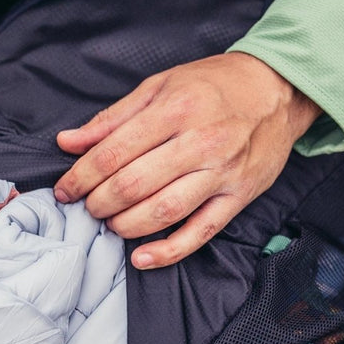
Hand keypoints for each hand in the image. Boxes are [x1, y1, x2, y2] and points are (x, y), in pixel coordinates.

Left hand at [53, 52, 320, 268]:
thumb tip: (68, 142)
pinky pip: (200, 232)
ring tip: (111, 224)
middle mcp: (199, 141)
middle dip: (100, 203)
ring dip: (126, 225)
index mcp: (175, 109)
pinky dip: (168, 251)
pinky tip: (141, 258)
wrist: (278, 89)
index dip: (81, 177)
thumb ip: (112, 118)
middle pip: (133, 185)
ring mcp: (222, 172)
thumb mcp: (160, 86)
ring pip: (163, 211)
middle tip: (88, 207)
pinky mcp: (239, 197)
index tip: (65, 190)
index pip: (113, 153)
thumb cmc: (213, 85)